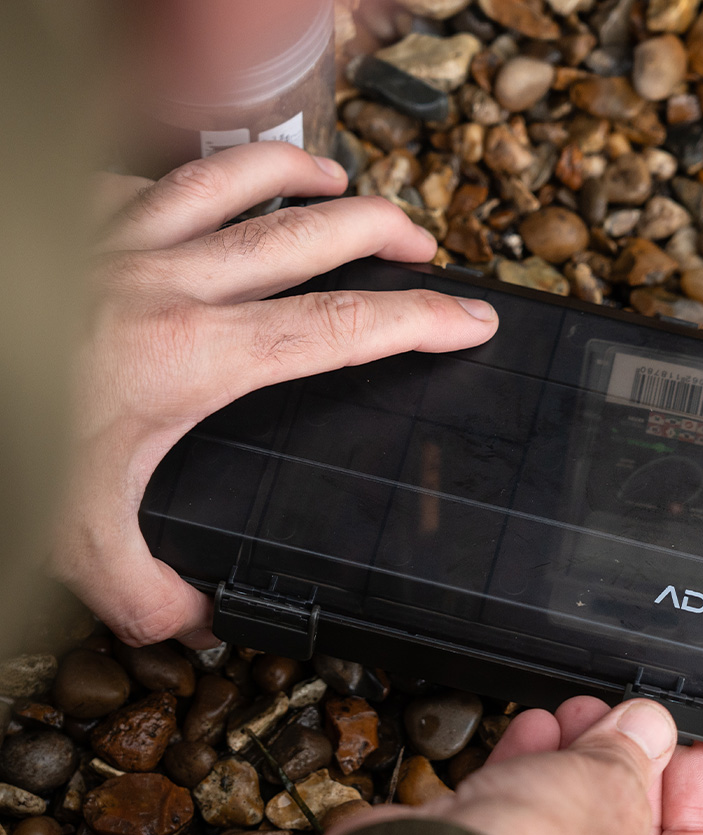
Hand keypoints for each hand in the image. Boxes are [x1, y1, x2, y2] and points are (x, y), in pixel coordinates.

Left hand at [54, 142, 497, 647]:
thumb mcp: (69, 533)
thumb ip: (142, 590)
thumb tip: (195, 624)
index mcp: (193, 355)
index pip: (339, 330)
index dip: (418, 321)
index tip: (471, 318)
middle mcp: (169, 282)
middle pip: (310, 236)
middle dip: (385, 232)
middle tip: (427, 245)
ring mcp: (120, 238)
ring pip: (235, 180)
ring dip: (300, 179)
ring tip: (341, 185)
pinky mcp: (75, 219)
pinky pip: (149, 180)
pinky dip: (194, 180)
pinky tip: (210, 191)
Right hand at [325, 697, 702, 834]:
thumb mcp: (608, 790)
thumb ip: (633, 753)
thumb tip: (648, 727)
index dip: (700, 806)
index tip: (691, 756)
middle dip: (623, 769)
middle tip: (622, 723)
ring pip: (565, 834)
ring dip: (570, 765)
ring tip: (574, 717)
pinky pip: (515, 832)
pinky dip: (522, 780)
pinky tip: (529, 734)